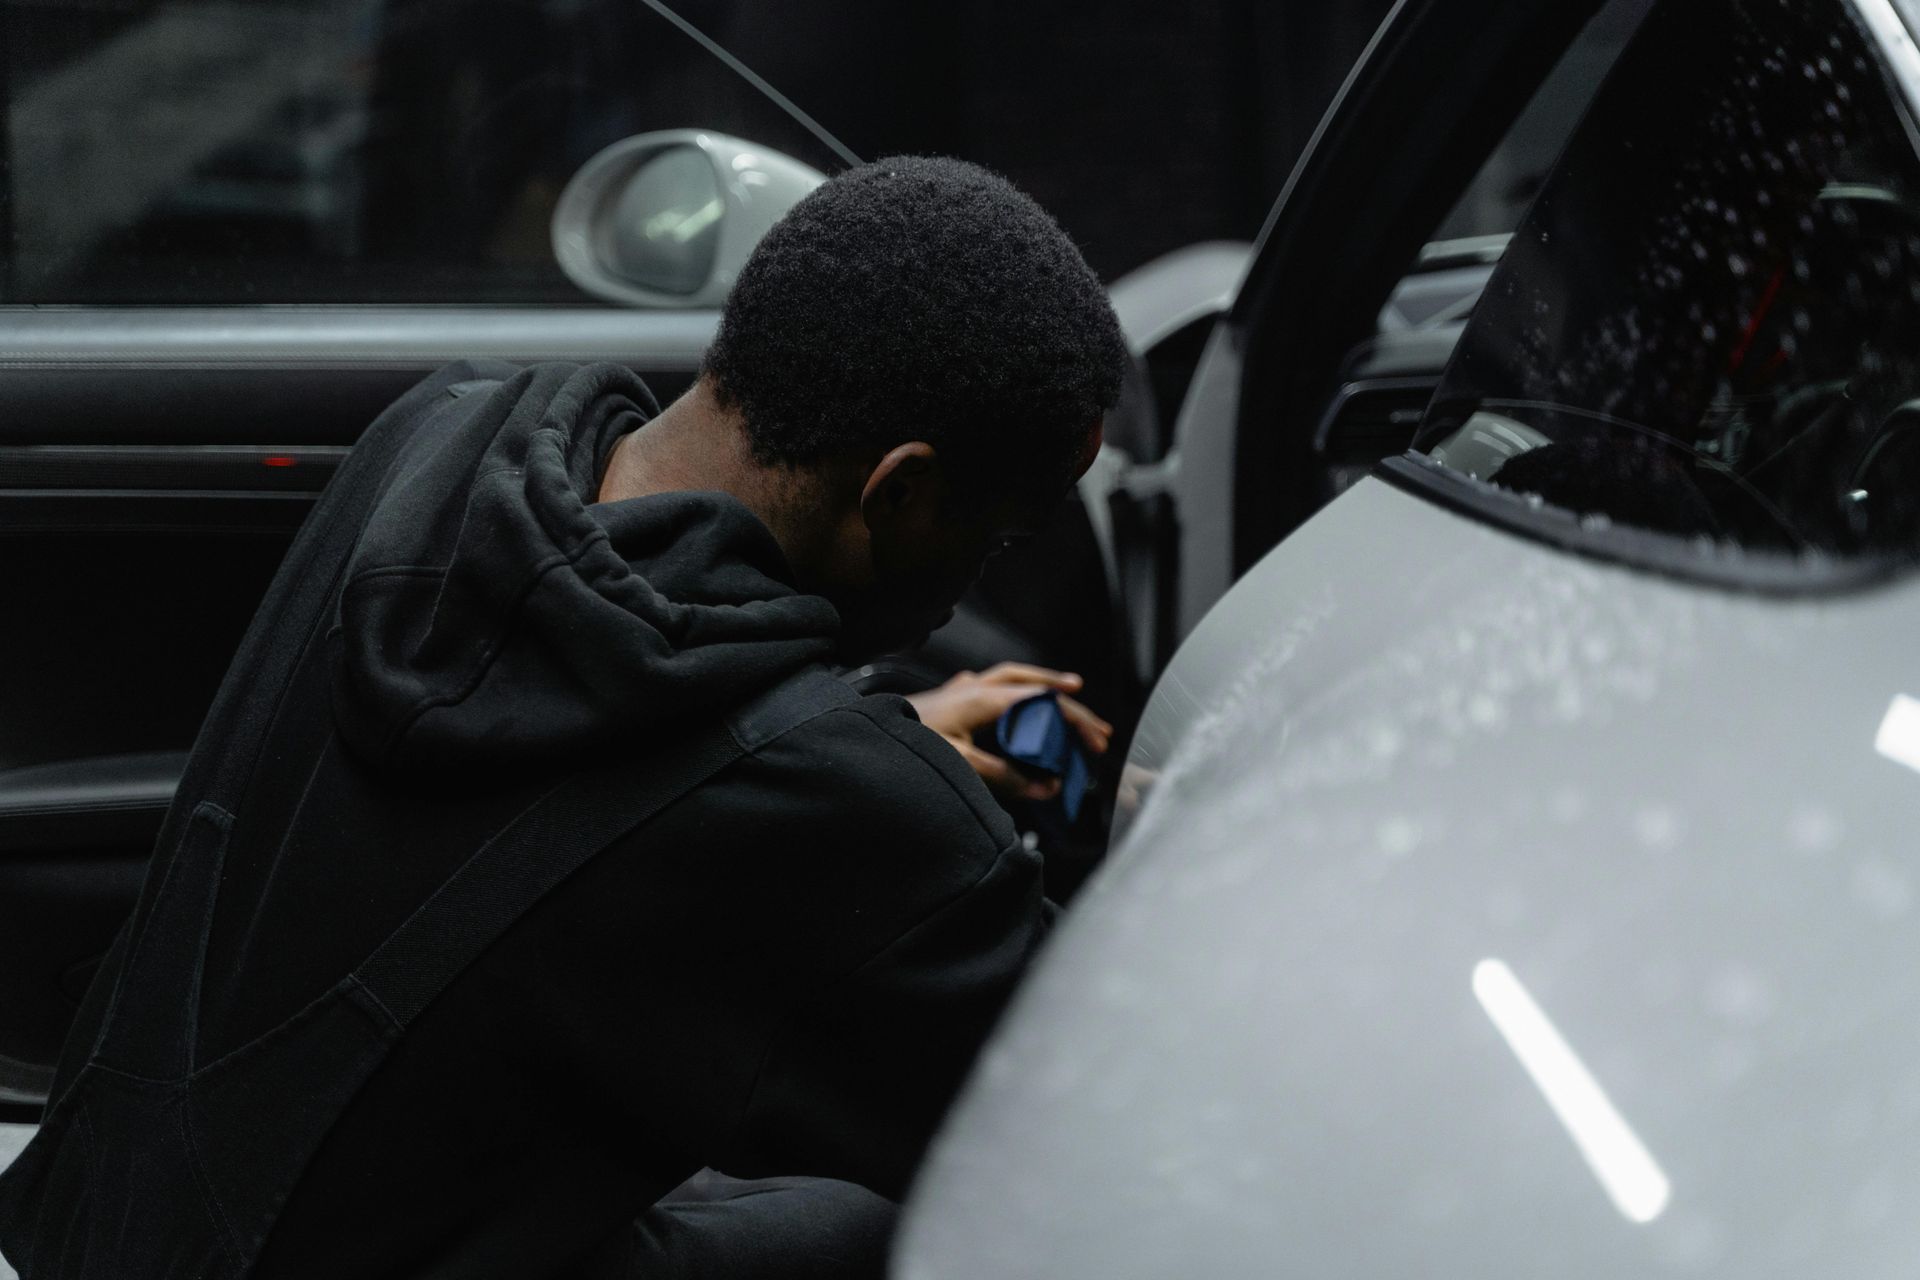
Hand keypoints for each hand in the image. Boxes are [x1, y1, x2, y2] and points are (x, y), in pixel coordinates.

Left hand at [905, 663, 1112, 802]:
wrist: (867, 737)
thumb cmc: (909, 745)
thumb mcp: (962, 765)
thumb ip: (1005, 776)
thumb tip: (1045, 786)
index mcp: (984, 698)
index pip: (1043, 702)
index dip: (1074, 720)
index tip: (1095, 741)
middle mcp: (976, 687)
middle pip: (1034, 685)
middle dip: (1068, 703)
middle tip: (1095, 728)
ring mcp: (963, 690)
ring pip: (1014, 681)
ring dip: (1043, 690)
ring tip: (1068, 699)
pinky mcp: (952, 700)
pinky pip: (993, 689)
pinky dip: (1015, 695)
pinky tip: (1017, 705)